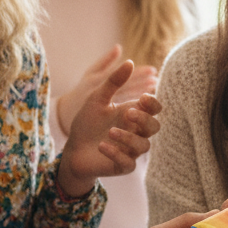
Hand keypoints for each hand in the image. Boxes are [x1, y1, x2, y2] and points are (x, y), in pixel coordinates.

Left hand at [57, 59, 161, 196]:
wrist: (72, 149)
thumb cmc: (87, 123)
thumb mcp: (96, 99)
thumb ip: (113, 82)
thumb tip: (130, 62)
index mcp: (133, 114)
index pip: (154, 109)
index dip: (153, 103)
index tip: (142, 97)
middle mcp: (135, 132)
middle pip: (155, 127)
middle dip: (144, 120)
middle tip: (128, 113)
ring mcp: (131, 150)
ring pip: (144, 146)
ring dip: (128, 138)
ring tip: (110, 132)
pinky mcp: (122, 166)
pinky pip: (128, 162)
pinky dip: (116, 154)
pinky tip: (102, 146)